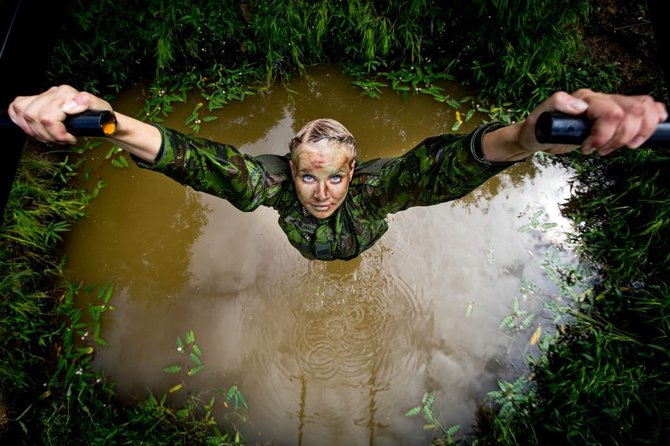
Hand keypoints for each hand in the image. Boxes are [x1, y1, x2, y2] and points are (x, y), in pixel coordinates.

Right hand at [8, 85, 112, 144]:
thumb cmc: (101, 115)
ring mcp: (43, 96)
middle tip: (61, 139)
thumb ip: (88, 102)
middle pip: (33, 117)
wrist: (100, 119)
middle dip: (47, 135)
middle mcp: (53, 92)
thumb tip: (69, 105)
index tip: (69, 139)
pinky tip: (37, 129)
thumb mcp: (102, 110)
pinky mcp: (35, 102)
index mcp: (67, 93)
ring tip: (53, 136)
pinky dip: (23, 122)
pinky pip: (16, 108)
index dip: (57, 133)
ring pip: (23, 114)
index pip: (48, 116)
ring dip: (36, 131)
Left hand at [519, 89, 667, 155]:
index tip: (588, 148)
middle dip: (621, 137)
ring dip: (637, 133)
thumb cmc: (540, 127)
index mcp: (585, 98)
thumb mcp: (538, 117)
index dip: (604, 135)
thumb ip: (555, 103)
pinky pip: (646, 107)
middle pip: (633, 111)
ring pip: (643, 108)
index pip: (611, 112)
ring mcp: (612, 105)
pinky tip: (651, 130)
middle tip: (602, 150)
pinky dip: (654, 117)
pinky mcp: (619, 115)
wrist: (540, 134)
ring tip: (618, 147)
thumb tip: (580, 105)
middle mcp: (601, 99)